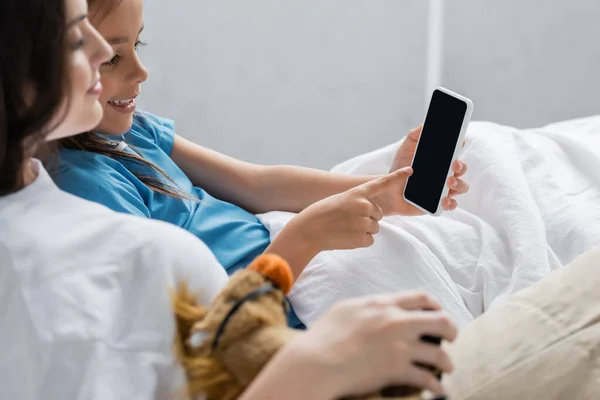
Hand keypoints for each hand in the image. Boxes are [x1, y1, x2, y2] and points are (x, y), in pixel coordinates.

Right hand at [280, 291, 456, 398]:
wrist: (316, 361)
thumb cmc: (324, 336)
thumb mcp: (345, 309)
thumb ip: (367, 305)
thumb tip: (377, 307)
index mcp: (382, 304)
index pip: (421, 297)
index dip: (435, 305)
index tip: (438, 312)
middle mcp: (396, 321)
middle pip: (440, 321)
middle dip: (451, 330)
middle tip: (452, 338)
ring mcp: (399, 346)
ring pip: (439, 353)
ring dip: (447, 361)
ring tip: (448, 367)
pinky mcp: (397, 370)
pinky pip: (427, 378)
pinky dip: (436, 385)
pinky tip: (438, 389)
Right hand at [285, 168, 412, 252]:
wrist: (308, 231)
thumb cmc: (321, 214)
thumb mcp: (340, 200)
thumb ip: (357, 202)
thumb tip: (370, 214)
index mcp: (357, 193)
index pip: (381, 183)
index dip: (397, 177)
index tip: (410, 171)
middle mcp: (363, 206)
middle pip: (377, 214)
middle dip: (367, 218)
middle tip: (348, 220)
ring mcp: (364, 222)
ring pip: (374, 228)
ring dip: (363, 230)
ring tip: (345, 229)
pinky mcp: (363, 238)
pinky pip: (370, 240)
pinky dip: (360, 241)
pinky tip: (346, 238)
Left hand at [380, 126, 468, 214]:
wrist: (389, 189)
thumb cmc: (400, 167)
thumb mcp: (406, 149)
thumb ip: (415, 136)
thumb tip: (425, 125)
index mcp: (440, 160)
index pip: (455, 152)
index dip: (460, 147)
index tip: (460, 142)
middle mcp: (446, 174)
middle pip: (462, 169)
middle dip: (461, 166)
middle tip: (453, 164)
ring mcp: (443, 189)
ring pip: (461, 187)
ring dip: (459, 184)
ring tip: (449, 182)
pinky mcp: (438, 204)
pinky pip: (451, 205)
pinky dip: (450, 203)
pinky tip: (444, 200)